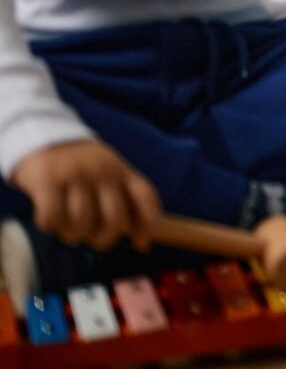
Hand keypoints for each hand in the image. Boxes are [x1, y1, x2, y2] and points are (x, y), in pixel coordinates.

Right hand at [10, 139, 161, 250]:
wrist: (42, 136)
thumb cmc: (80, 167)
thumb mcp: (109, 174)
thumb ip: (125, 202)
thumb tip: (143, 243)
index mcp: (122, 171)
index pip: (146, 196)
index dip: (149, 223)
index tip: (140, 243)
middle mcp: (103, 172)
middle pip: (115, 218)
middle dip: (104, 238)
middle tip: (91, 237)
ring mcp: (76, 175)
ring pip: (82, 222)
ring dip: (73, 235)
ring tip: (67, 230)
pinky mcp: (47, 180)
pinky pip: (52, 216)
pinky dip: (50, 225)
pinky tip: (49, 220)